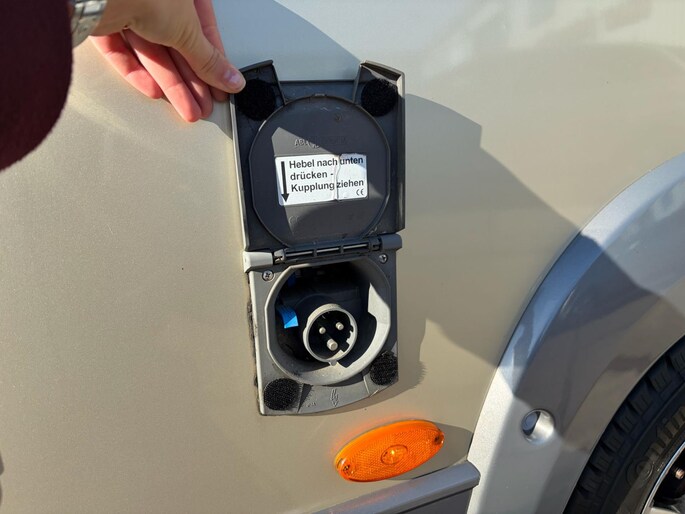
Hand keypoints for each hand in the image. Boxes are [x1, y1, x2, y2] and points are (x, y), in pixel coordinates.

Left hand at [89, 0, 243, 121]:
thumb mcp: (190, 32)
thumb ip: (209, 60)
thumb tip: (230, 78)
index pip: (203, 30)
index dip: (213, 62)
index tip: (221, 86)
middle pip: (177, 44)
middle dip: (191, 80)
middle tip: (203, 104)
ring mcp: (128, 7)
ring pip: (151, 51)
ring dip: (169, 83)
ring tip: (185, 108)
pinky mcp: (103, 21)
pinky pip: (122, 51)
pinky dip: (137, 72)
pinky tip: (153, 90)